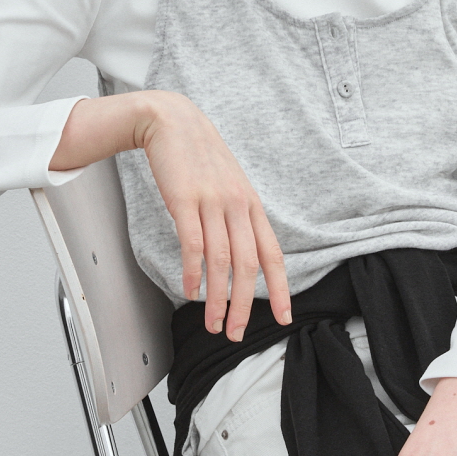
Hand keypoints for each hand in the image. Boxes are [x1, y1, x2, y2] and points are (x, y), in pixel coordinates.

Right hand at [51, 91, 291, 339]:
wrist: (173, 122)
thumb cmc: (200, 157)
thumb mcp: (230, 185)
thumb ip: (238, 217)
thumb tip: (243, 255)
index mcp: (252, 205)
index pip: (272, 254)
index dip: (281, 289)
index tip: (283, 318)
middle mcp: (238, 205)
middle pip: (247, 265)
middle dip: (244, 306)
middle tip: (235, 333)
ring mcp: (213, 202)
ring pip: (222, 261)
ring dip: (217, 298)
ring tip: (212, 322)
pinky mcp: (185, 200)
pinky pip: (193, 244)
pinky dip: (194, 273)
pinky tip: (191, 291)